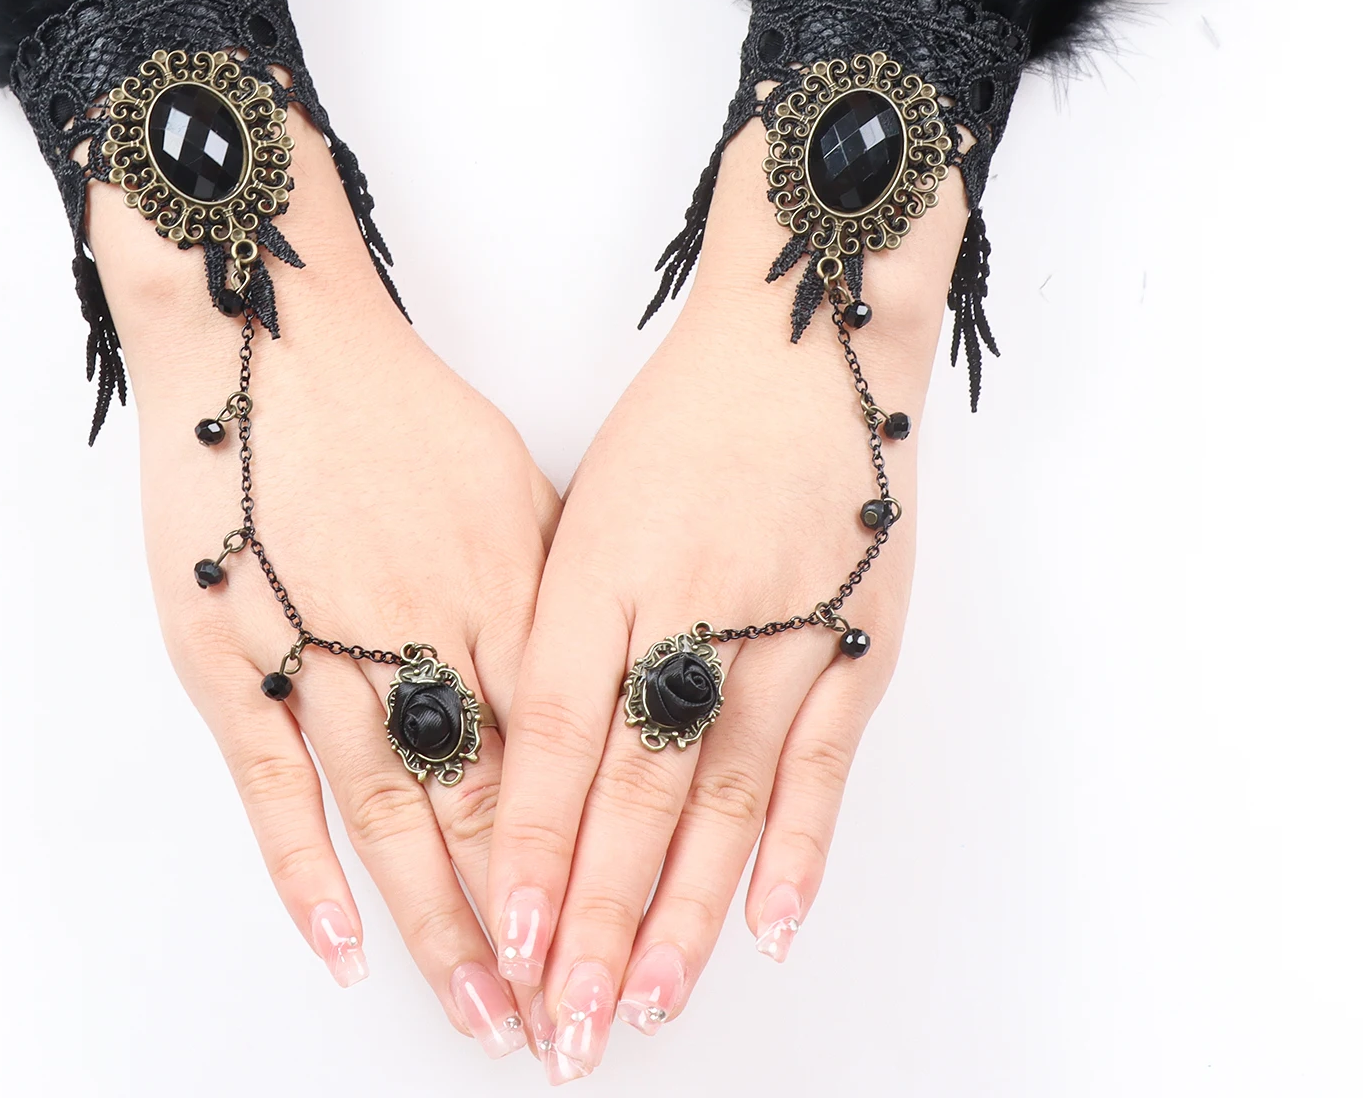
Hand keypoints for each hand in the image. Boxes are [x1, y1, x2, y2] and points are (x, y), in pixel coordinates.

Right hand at [89, 118, 558, 1059]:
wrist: (264, 333)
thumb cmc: (392, 400)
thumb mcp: (507, 480)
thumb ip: (548, 591)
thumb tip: (595, 685)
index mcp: (506, 585)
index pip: (566, 754)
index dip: (595, 854)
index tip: (627, 936)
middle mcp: (426, 625)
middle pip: (491, 801)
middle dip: (532, 921)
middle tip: (565, 1024)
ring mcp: (323, 642)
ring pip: (398, 810)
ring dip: (441, 923)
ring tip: (482, 1014)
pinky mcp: (232, 649)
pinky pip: (274, 780)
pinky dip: (307, 868)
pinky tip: (343, 944)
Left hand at [489, 123, 961, 1076]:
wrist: (807, 337)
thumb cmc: (683, 418)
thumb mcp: (588, 505)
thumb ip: (559, 629)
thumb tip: (516, 756)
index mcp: (602, 566)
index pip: (557, 734)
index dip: (532, 843)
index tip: (505, 939)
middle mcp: (687, 601)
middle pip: (635, 785)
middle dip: (597, 916)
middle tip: (567, 1025)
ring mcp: (780, 619)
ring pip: (723, 793)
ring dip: (686, 910)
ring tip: (650, 1004)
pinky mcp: (858, 631)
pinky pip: (824, 757)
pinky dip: (797, 848)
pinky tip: (768, 928)